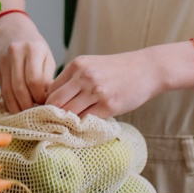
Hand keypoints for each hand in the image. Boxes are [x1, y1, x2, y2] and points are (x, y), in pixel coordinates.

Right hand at [0, 15, 57, 112]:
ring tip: (27, 116)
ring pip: (8, 91)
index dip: (40, 97)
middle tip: (36, 115)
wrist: (13, 31)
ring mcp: (3, 61)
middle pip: (20, 87)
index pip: (34, 80)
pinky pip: (2, 90)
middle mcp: (15, 53)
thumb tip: (47, 101)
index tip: (46, 105)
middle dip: (28, 105)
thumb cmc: (35, 47)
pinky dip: (9, 103)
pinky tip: (17, 109)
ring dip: (17, 107)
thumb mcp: (47, 57)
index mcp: (33, 49)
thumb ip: (47, 77)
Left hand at [44, 51, 161, 118]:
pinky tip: (83, 127)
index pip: (51, 89)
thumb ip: (74, 78)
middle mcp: (84, 77)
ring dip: (67, 122)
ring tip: (67, 127)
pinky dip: (82, 125)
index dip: (48, 102)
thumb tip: (55, 99)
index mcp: (77, 65)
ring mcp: (96, 91)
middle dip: (52, 114)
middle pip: (55, 101)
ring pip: (69, 112)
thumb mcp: (91, 65)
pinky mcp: (108, 105)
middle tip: (54, 123)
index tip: (50, 112)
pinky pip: (87, 119)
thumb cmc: (116, 70)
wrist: (145, 69)